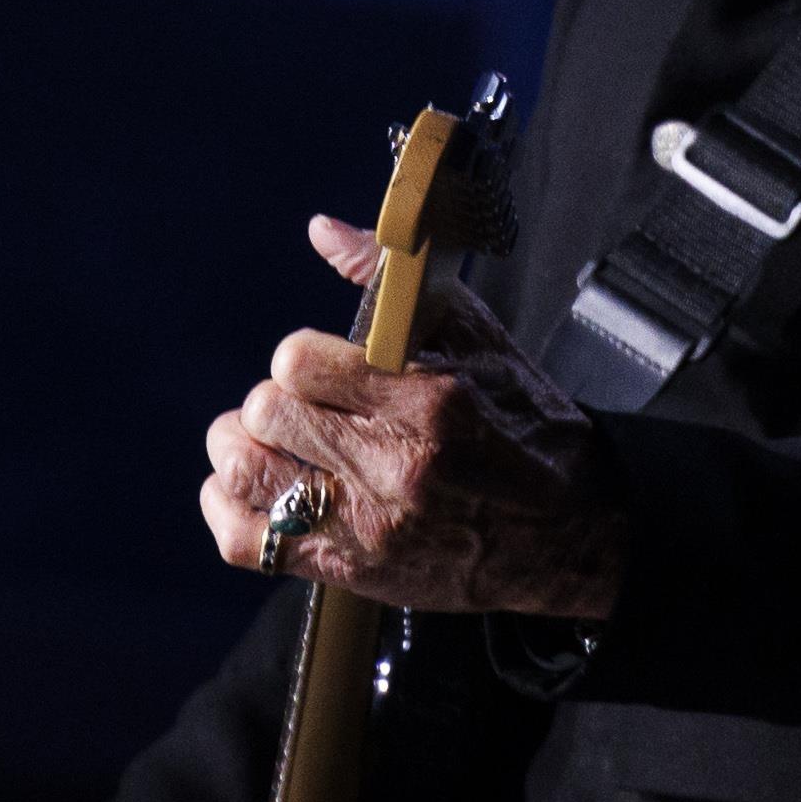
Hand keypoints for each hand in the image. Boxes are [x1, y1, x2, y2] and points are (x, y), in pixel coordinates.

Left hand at [197, 217, 626, 617]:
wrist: (572, 532)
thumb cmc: (525, 425)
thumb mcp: (481, 339)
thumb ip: (393, 282)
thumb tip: (322, 230)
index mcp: (427, 402)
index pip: (298, 362)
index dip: (300, 357)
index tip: (321, 366)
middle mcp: (394, 469)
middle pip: (265, 412)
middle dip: (274, 399)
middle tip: (301, 405)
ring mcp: (367, 528)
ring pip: (243, 472)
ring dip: (241, 446)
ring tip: (265, 439)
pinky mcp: (350, 571)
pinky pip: (244, 541)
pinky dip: (227, 507)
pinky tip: (254, 488)